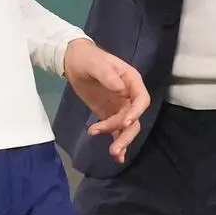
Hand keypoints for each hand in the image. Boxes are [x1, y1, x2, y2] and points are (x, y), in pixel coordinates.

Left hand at [62, 38, 149, 163]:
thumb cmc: (88, 58)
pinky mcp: (109, 115)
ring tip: (111, 153)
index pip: (141, 100)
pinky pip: (116, 130)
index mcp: (131, 81)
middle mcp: (129, 96)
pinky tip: (115, 156)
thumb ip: (107, 75)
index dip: (136, 112)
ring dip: (121, 141)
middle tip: (116, 149)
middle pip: (135, 119)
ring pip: (126, 128)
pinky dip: (116, 142)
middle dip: (127, 134)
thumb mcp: (96, 63)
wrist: (74, 62)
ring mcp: (120, 107)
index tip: (125, 122)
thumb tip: (120, 89)